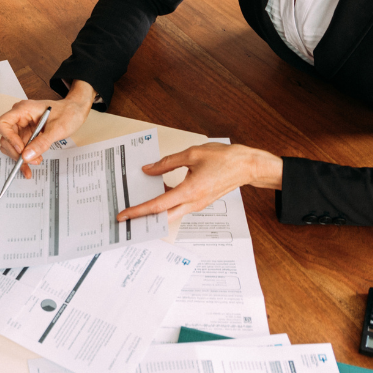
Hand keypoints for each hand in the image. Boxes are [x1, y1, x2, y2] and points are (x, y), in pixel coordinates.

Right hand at [0, 81, 94, 177]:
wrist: (75, 112)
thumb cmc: (68, 113)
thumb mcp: (57, 129)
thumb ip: (41, 143)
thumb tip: (26, 156)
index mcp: (23, 109)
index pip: (2, 123)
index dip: (9, 138)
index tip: (21, 149)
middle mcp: (19, 117)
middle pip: (5, 137)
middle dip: (16, 152)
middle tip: (30, 160)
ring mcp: (21, 126)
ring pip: (10, 145)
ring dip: (20, 156)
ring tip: (36, 160)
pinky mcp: (25, 135)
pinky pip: (19, 149)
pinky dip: (23, 158)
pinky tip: (28, 167)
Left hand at [118, 143, 283, 223]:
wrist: (247, 166)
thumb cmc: (226, 159)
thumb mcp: (192, 154)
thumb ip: (167, 163)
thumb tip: (148, 170)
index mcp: (190, 191)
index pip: (158, 205)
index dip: (138, 211)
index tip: (124, 215)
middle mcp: (193, 202)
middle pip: (162, 217)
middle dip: (143, 218)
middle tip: (126, 218)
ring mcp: (197, 204)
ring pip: (170, 213)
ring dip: (154, 211)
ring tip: (137, 203)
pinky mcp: (200, 202)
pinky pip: (179, 206)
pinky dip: (166, 203)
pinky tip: (157, 190)